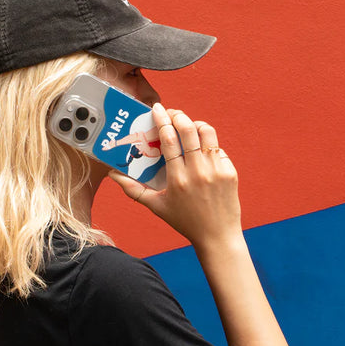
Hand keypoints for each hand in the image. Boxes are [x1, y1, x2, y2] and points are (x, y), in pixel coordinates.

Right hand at [108, 103, 242, 248]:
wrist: (217, 236)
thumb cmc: (184, 221)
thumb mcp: (156, 206)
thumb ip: (133, 190)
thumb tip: (113, 175)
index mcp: (178, 179)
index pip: (169, 140)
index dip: (162, 120)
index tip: (157, 109)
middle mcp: (198, 172)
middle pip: (188, 130)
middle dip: (178, 115)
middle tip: (171, 113)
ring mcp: (217, 171)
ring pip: (207, 133)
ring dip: (195, 124)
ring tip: (187, 126)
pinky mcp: (230, 172)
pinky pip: (218, 148)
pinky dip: (207, 144)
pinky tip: (200, 149)